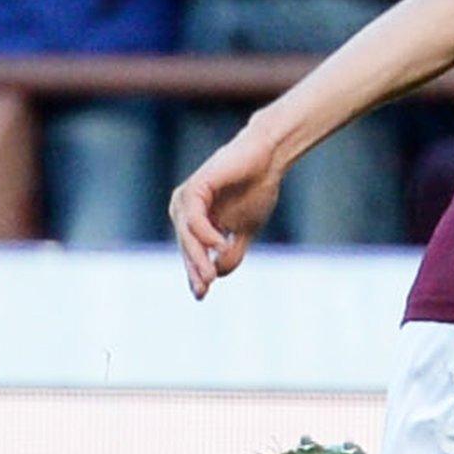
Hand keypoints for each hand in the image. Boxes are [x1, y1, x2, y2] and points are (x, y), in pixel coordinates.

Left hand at [170, 128, 284, 299]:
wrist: (269, 158)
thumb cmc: (257, 189)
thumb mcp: (245, 228)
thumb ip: (232, 251)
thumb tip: (219, 274)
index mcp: (194, 219)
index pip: (191, 251)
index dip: (195, 273)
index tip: (202, 295)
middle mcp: (184, 208)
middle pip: (186, 246)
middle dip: (195, 268)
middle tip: (205, 288)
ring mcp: (188, 197)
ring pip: (187, 235)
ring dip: (198, 256)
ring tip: (211, 274)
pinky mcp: (195, 187)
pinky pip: (194, 218)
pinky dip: (205, 234)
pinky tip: (219, 245)